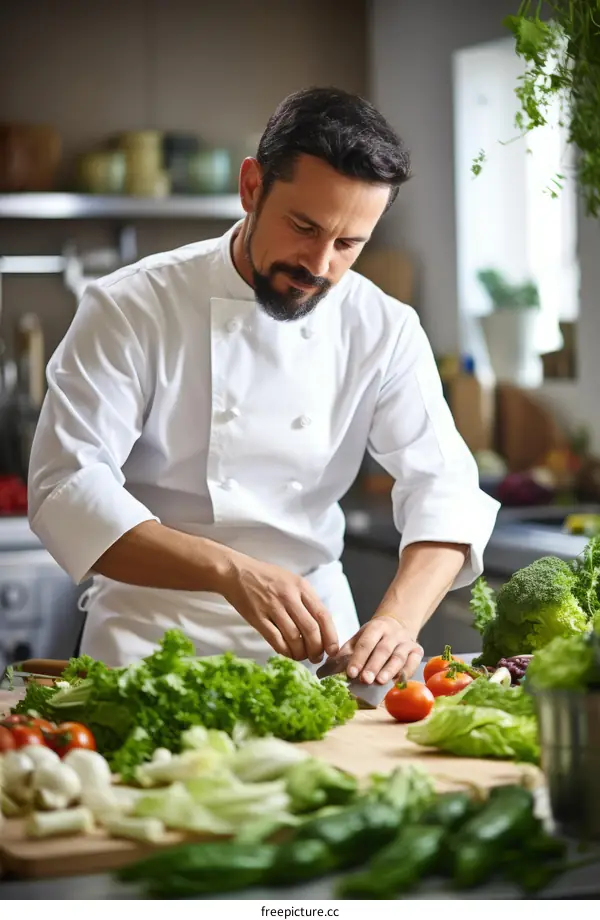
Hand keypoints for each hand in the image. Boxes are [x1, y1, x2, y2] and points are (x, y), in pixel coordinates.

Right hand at [221, 554, 338, 663]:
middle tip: (316, 657)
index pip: (323, 615)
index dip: (331, 636)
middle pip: (310, 630)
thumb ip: (306, 601)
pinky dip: (285, 651)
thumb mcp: (292, 581)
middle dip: (317, 649)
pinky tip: (288, 653)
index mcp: (301, 587)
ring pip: (294, 638)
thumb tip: (322, 628)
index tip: (333, 650)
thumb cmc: (267, 577)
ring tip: (302, 656)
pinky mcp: (257, 617)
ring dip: (301, 653)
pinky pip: (275, 640)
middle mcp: (289, 596)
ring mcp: (272, 607)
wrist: (237, 572)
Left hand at [338, 615, 423, 684]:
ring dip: (389, 670)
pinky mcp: (417, 651)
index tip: (351, 673)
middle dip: (373, 666)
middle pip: (382, 650)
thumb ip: (347, 652)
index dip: (358, 658)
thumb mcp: (359, 638)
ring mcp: (407, 641)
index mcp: (376, 627)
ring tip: (380, 682)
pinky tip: (397, 683)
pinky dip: (406, 673)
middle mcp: (393, 633)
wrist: (398, 626)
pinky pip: (413, 663)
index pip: (366, 642)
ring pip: (398, 657)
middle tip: (365, 680)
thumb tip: (329, 669)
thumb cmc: (374, 637)